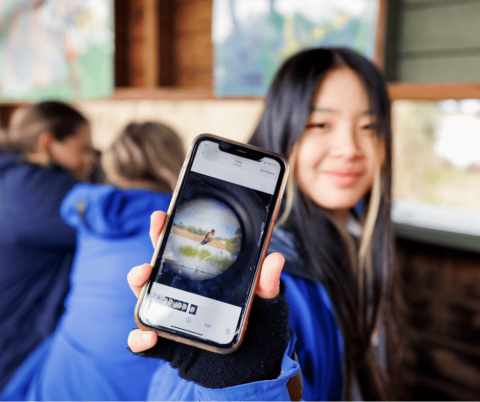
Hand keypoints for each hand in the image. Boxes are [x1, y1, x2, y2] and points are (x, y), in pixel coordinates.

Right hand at [127, 211, 284, 352]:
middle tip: (157, 224)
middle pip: (161, 264)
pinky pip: (145, 343)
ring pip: (146, 297)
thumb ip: (268, 286)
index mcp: (204, 279)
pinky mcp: (168, 346)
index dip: (172, 231)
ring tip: (143, 274)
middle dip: (156, 242)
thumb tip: (276, 258)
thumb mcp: (267, 307)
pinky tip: (147, 337)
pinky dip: (139, 340)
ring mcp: (172, 318)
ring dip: (139, 283)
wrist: (253, 373)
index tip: (166, 212)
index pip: (184, 249)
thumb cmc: (259, 334)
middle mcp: (183, 294)